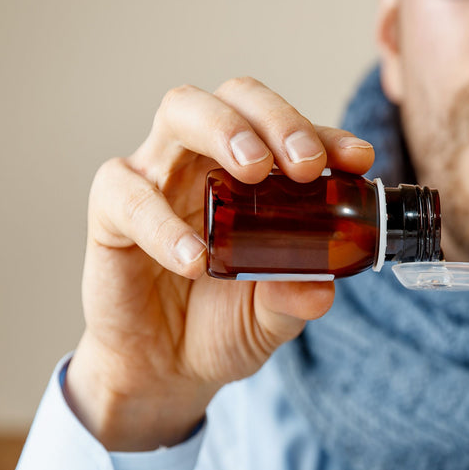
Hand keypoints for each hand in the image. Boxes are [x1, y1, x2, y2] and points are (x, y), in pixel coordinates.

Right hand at [66, 77, 375, 450]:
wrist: (167, 371)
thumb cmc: (224, 324)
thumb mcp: (274, 317)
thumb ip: (296, 298)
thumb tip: (323, 289)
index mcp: (253, 175)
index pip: (288, 132)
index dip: (324, 135)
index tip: (357, 160)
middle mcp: (205, 161)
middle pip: (234, 98)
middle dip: (275, 119)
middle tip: (304, 163)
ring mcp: (156, 178)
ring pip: (180, 113)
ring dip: (223, 131)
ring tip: (253, 172)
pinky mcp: (111, 214)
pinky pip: (130, 197)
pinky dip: (164, 224)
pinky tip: (196, 259)